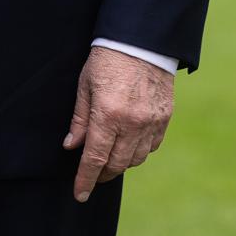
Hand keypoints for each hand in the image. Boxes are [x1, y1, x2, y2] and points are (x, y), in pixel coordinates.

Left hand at [63, 45, 173, 200]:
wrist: (140, 41)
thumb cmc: (105, 60)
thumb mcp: (84, 86)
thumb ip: (79, 120)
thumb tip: (71, 147)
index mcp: (108, 115)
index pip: (95, 158)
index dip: (85, 179)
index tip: (79, 194)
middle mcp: (133, 123)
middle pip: (117, 164)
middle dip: (102, 174)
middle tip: (91, 176)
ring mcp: (152, 122)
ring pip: (136, 159)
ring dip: (120, 164)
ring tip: (108, 160)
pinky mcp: (165, 118)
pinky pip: (151, 146)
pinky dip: (138, 152)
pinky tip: (128, 146)